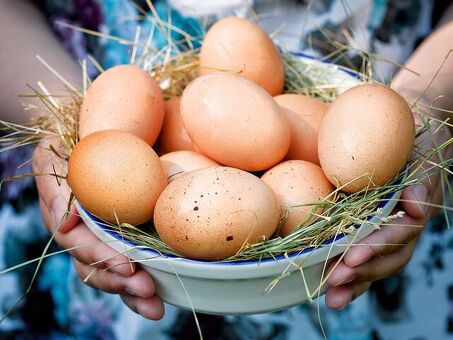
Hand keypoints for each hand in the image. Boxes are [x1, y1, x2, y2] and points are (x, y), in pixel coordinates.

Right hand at [33, 136, 164, 318]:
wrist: (101, 119)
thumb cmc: (76, 130)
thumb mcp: (55, 147)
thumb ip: (55, 183)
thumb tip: (68, 223)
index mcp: (65, 212)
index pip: (79, 242)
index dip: (101, 256)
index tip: (128, 266)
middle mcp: (83, 229)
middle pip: (97, 263)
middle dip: (121, 281)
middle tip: (146, 289)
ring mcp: (104, 234)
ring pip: (113, 271)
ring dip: (132, 292)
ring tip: (155, 306)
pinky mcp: (127, 233)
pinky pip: (133, 262)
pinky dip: (144, 282)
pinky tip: (161, 300)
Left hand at [324, 115, 451, 308]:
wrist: (403, 127)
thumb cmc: (409, 132)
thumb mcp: (422, 144)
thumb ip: (422, 174)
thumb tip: (415, 207)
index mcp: (416, 205)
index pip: (400, 232)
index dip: (378, 245)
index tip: (354, 256)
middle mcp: (404, 223)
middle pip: (390, 256)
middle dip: (362, 271)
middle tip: (335, 280)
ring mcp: (389, 230)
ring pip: (378, 264)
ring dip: (356, 282)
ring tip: (332, 296)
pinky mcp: (371, 231)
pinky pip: (363, 257)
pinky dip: (351, 277)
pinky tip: (330, 292)